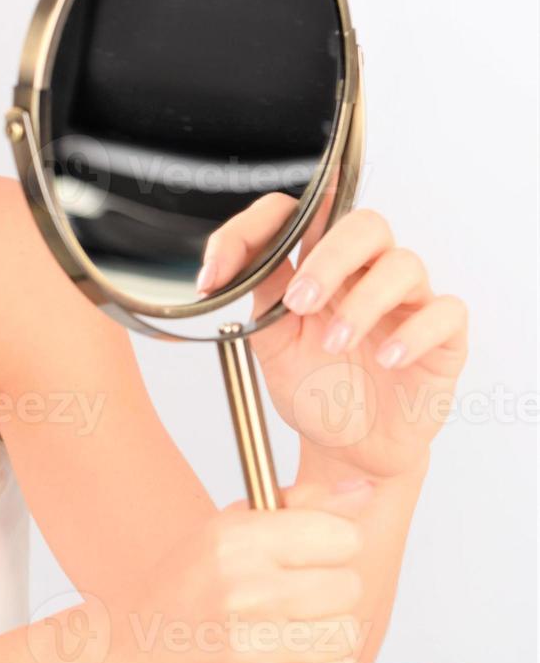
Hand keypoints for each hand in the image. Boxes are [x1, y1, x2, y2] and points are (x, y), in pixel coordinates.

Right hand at [93, 480, 372, 662]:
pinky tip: (288, 661)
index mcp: (232, 540)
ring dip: (326, 635)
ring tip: (287, 632)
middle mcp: (243, 588)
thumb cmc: (183, 596)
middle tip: (290, 599)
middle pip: (349, 586)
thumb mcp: (223, 535)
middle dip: (327, 592)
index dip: (331, 545)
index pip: (342, 536)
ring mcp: (252, 646)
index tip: (309, 555)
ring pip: (348, 633)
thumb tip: (361, 491)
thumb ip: (295, 508)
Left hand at [196, 188, 468, 479]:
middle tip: (300, 302)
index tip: (216, 273)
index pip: (295, 214)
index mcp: (318, 266)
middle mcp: (364, 274)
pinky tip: (387, 360)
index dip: (253, 228)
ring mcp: (407, 301)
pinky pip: (446, 311)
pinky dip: (414, 333)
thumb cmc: (314, 388)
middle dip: (329, 258)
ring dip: (364, 302)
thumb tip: (233, 262)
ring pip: (403, 263)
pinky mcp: (443, 335)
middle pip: (363, 224)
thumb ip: (260, 296)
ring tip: (335, 345)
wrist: (348, 448)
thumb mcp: (271, 342)